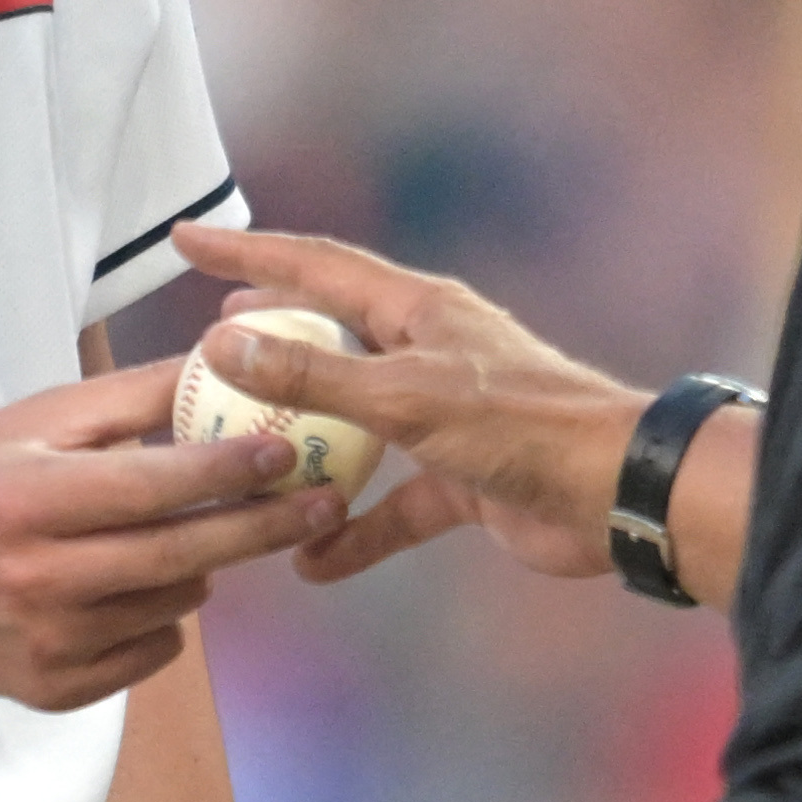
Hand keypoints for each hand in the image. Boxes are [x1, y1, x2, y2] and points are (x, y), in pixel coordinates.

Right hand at [0, 364, 345, 711]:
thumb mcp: (37, 421)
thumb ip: (133, 398)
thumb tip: (226, 360)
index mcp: (27, 500)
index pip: (151, 487)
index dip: (226, 469)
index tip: (287, 451)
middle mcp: (36, 578)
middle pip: (180, 556)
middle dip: (261, 527)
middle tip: (322, 503)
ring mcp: (45, 644)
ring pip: (175, 606)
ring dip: (199, 567)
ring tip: (180, 535)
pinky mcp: (52, 689)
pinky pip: (152, 654)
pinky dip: (161, 618)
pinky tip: (130, 586)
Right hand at [174, 223, 684, 590]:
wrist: (616, 493)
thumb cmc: (521, 426)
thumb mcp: (404, 398)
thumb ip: (312, 376)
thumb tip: (222, 343)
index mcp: (418, 311)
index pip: (315, 268)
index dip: (247, 254)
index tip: (186, 242)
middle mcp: (428, 353)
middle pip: (331, 337)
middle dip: (270, 338)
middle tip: (210, 339)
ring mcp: (444, 418)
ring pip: (355, 424)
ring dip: (304, 444)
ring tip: (245, 453)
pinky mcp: (461, 480)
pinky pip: (392, 503)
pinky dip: (354, 529)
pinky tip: (313, 559)